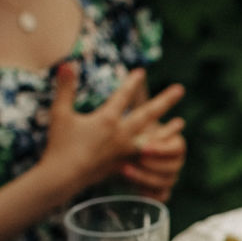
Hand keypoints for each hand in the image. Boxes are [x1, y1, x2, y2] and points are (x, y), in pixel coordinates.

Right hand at [41, 62, 184, 195]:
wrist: (63, 177)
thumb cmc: (59, 144)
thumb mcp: (60, 113)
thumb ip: (65, 88)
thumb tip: (66, 63)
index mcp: (107, 120)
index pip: (123, 96)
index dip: (132, 83)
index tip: (142, 72)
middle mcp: (121, 135)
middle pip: (148, 114)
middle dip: (164, 101)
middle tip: (180, 89)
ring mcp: (125, 152)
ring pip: (153, 138)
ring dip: (167, 129)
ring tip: (182, 123)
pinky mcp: (124, 166)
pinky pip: (146, 159)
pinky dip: (157, 154)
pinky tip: (165, 151)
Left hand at [121, 119, 186, 201]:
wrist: (119, 150)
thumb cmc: (128, 133)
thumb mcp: (132, 124)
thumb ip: (138, 120)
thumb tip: (139, 109)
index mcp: (175, 143)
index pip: (178, 148)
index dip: (161, 149)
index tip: (143, 147)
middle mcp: (176, 161)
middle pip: (173, 166)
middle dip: (153, 164)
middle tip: (135, 159)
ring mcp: (169, 177)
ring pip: (165, 182)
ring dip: (145, 177)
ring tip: (125, 170)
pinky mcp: (160, 191)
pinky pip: (161, 197)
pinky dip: (150, 194)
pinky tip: (135, 189)